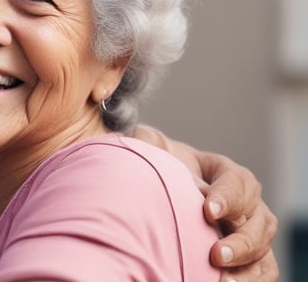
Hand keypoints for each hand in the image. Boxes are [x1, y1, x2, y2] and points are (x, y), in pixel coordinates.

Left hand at [132, 125, 278, 281]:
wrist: (166, 192)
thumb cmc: (165, 169)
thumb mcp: (156, 151)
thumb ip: (150, 142)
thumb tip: (140, 136)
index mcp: (229, 174)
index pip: (238, 183)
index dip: (227, 197)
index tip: (208, 210)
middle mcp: (249, 203)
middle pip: (259, 222)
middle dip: (240, 241)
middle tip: (215, 254)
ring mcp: (252, 231)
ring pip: (264, 249)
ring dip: (247, 266)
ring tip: (221, 278)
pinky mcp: (250, 256)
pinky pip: (263, 271)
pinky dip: (251, 280)